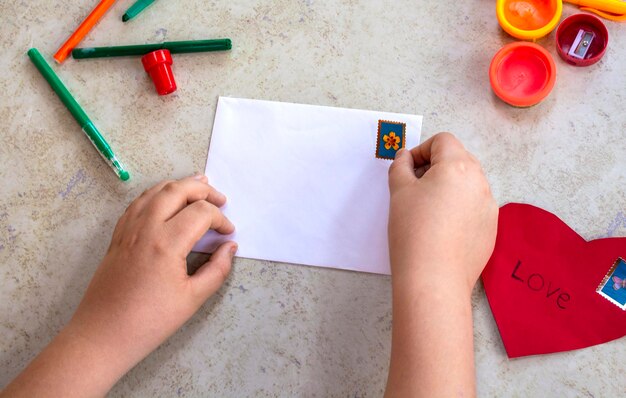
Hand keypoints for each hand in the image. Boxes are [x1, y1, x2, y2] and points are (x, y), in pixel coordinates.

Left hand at [2, 175, 235, 396]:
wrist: (103, 334)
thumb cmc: (150, 321)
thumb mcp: (193, 299)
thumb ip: (217, 270)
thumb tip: (229, 248)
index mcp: (166, 243)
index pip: (200, 213)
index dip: (220, 218)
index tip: (229, 232)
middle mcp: (145, 228)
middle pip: (177, 190)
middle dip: (203, 190)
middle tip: (220, 198)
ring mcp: (128, 229)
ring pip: (155, 191)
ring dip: (179, 185)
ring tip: (198, 185)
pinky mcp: (118, 235)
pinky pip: (138, 203)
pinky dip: (157, 194)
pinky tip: (166, 200)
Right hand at [385, 133, 497, 397]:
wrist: (433, 278)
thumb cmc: (413, 230)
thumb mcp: (398, 192)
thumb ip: (401, 167)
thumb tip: (405, 158)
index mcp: (458, 166)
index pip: (442, 141)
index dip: (422, 150)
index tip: (408, 169)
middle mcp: (480, 182)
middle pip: (459, 160)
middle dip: (436, 167)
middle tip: (414, 189)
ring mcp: (490, 207)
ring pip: (468, 185)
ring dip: (448, 188)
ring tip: (427, 211)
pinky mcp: (491, 229)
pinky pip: (474, 208)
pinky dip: (459, 210)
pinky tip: (441, 230)